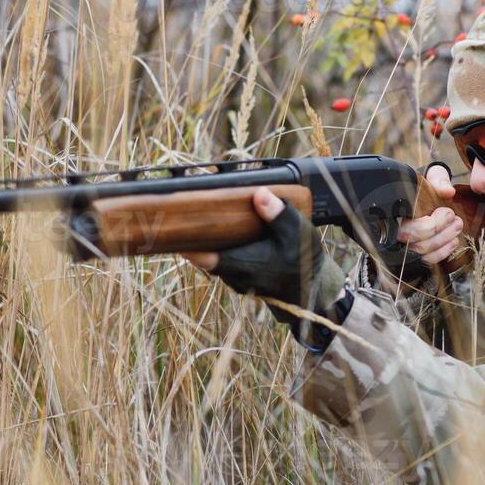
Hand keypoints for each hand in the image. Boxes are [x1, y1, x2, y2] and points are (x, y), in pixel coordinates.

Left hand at [181, 187, 346, 343]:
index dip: (188, 246)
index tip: (174, 231)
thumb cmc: (303, 262)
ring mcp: (235, 280)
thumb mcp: (298, 233)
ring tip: (190, 221)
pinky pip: (219, 263)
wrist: (311, 290)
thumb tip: (260, 195)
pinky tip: (212, 233)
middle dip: (190, 239)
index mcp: (247, 265)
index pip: (208, 258)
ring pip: (211, 261)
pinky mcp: (237, 279)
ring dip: (202, 244)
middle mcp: (236, 276)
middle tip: (177, 216)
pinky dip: (214, 250)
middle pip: (203, 257)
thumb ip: (278, 214)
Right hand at [394, 162, 463, 265]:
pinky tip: (453, 241)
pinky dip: (443, 252)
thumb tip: (448, 191)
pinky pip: (428, 259)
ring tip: (457, 226)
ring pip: (423, 251)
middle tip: (456, 219)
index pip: (411, 226)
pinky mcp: (416, 252)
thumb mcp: (433, 176)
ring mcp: (406, 242)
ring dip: (445, 240)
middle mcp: (398, 229)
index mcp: (399, 210)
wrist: (425, 194)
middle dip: (441, 231)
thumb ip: (439, 180)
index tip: (447, 212)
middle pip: (417, 241)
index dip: (433, 224)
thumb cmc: (427, 185)